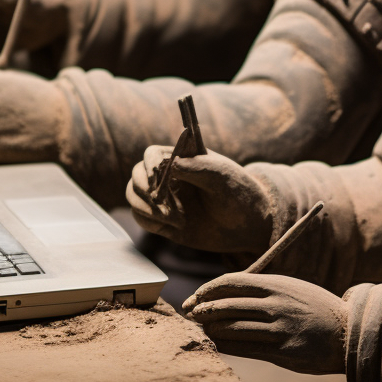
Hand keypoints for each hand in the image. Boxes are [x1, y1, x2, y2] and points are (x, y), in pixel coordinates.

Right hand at [127, 147, 272, 251]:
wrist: (247, 227)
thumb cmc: (237, 193)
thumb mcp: (221, 176)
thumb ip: (196, 167)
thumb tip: (170, 164)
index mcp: (181, 159)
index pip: (152, 154)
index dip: (149, 164)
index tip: (155, 177)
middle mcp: (168, 177)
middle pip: (137, 175)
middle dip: (144, 189)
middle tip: (160, 201)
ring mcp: (164, 199)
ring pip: (134, 196)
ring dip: (147, 207)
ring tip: (174, 218)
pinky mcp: (163, 221)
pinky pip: (141, 217)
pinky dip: (150, 221)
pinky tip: (175, 225)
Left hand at [183, 272, 347, 372]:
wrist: (348, 333)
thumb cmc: (316, 310)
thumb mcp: (293, 289)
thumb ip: (264, 289)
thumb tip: (223, 294)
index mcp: (278, 284)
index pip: (232, 282)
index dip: (208, 289)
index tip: (196, 296)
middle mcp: (277, 304)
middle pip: (227, 305)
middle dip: (203, 310)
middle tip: (193, 315)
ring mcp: (280, 328)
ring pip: (232, 327)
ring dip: (212, 329)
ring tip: (203, 329)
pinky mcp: (284, 351)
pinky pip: (245, 348)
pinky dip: (226, 345)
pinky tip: (217, 343)